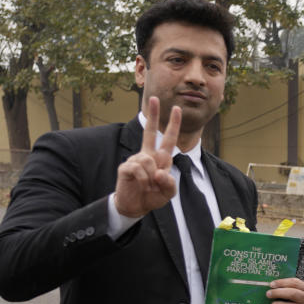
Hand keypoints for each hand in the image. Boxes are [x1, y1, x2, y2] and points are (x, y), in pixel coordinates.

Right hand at [114, 96, 178, 217]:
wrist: (135, 206)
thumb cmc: (152, 196)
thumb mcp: (168, 193)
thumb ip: (170, 183)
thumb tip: (159, 172)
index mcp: (161, 159)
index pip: (168, 139)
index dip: (173, 125)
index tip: (176, 109)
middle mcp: (148, 155)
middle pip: (150, 131)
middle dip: (153, 115)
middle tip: (154, 98)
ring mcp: (136, 160)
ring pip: (148, 160)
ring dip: (151, 177)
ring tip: (148, 186)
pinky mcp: (126, 167)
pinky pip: (138, 169)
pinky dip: (143, 180)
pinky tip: (141, 185)